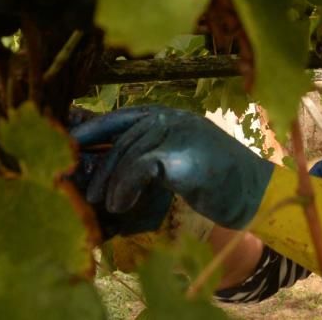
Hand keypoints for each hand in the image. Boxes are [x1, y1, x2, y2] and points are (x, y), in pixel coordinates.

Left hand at [70, 106, 274, 228]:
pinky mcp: (181, 156)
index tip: (68, 146)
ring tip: (106, 206)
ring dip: (111, 184)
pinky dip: (125, 189)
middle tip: (87, 194)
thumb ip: (151, 156)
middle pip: (122, 139)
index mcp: (170, 115)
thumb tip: (109, 171)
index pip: (121, 118)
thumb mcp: (179, 159)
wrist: (253, 191)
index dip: (92, 132)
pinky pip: (139, 169)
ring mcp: (178, 133)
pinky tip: (120, 207)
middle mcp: (172, 118)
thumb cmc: (217, 179)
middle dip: (100, 168)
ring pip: (128, 154)